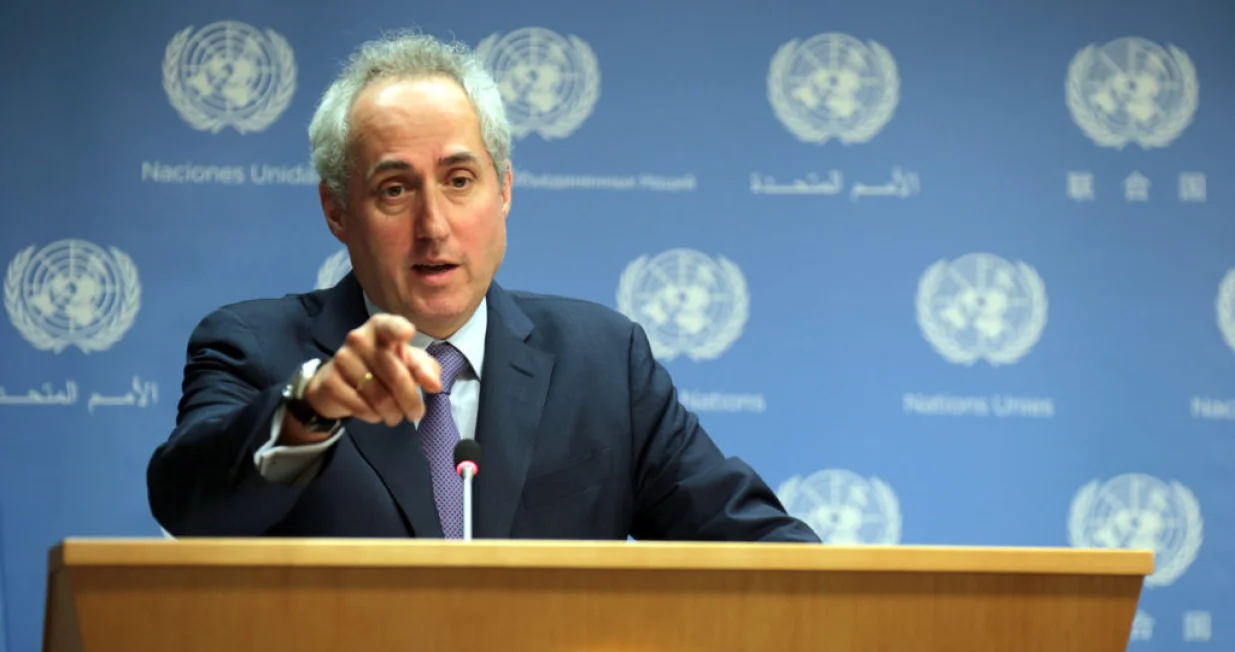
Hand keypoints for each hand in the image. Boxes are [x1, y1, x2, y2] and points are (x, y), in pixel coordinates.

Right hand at [304, 314, 442, 426]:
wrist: (338, 382)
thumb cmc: (381, 366)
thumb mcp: (406, 363)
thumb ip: (425, 369)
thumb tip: (434, 385)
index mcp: (380, 328)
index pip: (389, 326)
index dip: (399, 329)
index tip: (408, 333)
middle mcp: (359, 338)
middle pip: (395, 375)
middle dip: (410, 400)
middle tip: (416, 414)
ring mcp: (342, 358)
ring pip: (378, 395)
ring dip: (393, 412)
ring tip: (396, 416)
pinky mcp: (330, 381)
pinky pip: (360, 406)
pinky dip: (373, 416)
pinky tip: (376, 414)